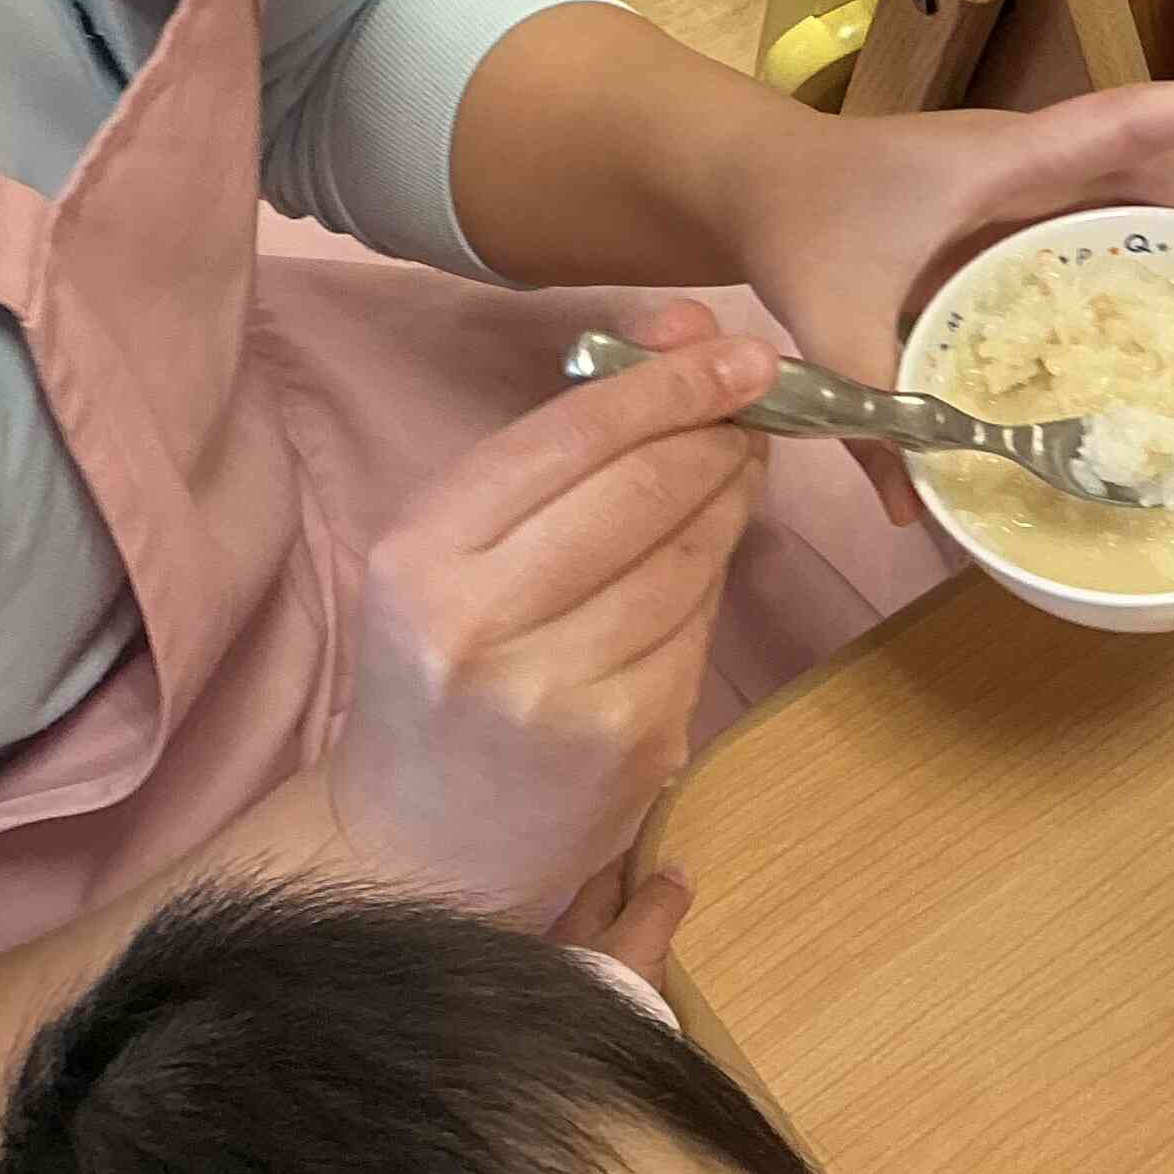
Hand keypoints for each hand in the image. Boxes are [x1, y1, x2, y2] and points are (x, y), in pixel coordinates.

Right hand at [332, 304, 771, 915]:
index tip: (737, 353)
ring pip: (688, 556)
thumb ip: (564, 436)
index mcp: (423, 557)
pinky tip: (702, 558)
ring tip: (737, 464)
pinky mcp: (631, 741)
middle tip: (755, 402)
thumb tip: (687, 331)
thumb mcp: (457, 544)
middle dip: (716, 431)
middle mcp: (482, 625)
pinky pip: (698, 625)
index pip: (569, 439)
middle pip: (643, 490)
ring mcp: (562, 692)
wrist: (418, 842)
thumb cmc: (440, 663)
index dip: (668, 386)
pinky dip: (712, 578)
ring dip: (730, 497)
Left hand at [548, 854, 692, 994]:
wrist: (572, 1055)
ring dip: (627, 938)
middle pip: (603, 910)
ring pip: (602, 943)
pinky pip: (606, 975)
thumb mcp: (639, 941)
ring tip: (659, 940)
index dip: (636, 861)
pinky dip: (624, 969)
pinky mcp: (576, 1007)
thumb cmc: (605, 987)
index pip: (610, 875)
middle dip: (632, 901)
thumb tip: (677, 867)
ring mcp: (567, 977)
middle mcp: (566, 943)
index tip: (663, 851)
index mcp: (580, 918)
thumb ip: (657, 905)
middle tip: (668, 896)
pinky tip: (640, 981)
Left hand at [738, 76, 1173, 522]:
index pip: (1141, 125)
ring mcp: (1054, 192)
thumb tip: (912, 512)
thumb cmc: (799, 220)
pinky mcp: (1045, 223)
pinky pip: (1148, 233)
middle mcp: (1052, 166)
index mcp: (1014, 163)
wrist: (754, 179)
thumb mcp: (825, 311)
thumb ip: (866, 400)